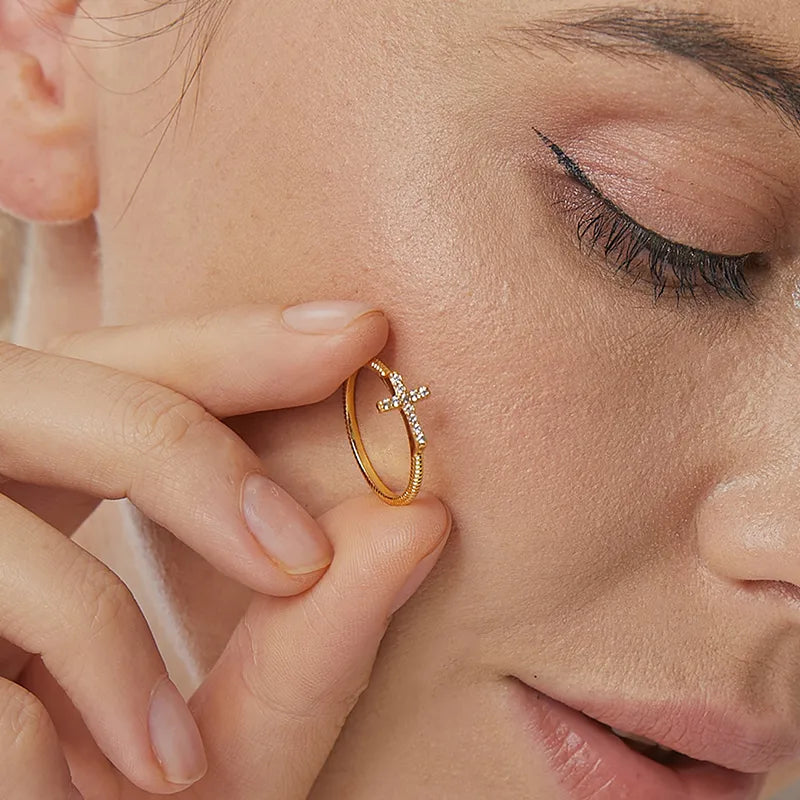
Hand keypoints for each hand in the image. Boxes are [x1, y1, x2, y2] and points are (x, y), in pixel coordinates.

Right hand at [0, 301, 450, 798]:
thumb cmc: (135, 799)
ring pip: (2, 528)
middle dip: (185, 454)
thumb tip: (420, 523)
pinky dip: (52, 726)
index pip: (136, 368)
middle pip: (56, 393)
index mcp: (47, 488)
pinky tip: (119, 784)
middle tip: (298, 552)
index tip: (361, 328)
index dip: (239, 341)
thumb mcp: (240, 726)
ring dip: (104, 633)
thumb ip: (319, 634)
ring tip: (183, 760)